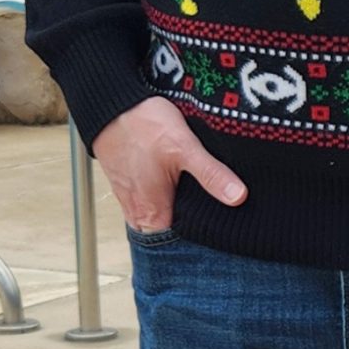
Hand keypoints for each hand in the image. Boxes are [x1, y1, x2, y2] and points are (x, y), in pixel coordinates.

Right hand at [93, 95, 245, 232]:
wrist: (109, 105)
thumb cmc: (144, 125)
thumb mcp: (185, 147)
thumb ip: (211, 175)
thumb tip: (238, 197)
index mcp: (152, 214)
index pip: (182, 243)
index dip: (204, 236)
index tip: (224, 227)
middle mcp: (138, 213)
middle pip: (172, 230)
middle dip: (194, 222)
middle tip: (218, 208)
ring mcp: (131, 200)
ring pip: (161, 215)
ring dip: (179, 208)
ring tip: (201, 195)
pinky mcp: (128, 185)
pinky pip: (151, 200)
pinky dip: (166, 195)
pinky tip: (179, 182)